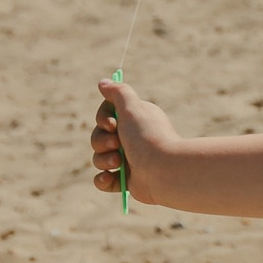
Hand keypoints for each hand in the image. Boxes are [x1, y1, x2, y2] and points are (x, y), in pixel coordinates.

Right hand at [91, 79, 179, 205]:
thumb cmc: (147, 137)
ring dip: (104, 160)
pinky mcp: (126, 180)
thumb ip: (118, 92)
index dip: (103, 119)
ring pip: (98, 158)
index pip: (106, 115)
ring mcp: (128, 160)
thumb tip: (103, 82)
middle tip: (117, 144)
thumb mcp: (132, 108)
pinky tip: (109, 178)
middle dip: (102, 142)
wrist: (164, 172)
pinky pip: (103, 180)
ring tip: (119, 163)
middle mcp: (132, 138)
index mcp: (135, 120)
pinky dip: (103, 180)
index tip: (112, 123)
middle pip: (98, 137)